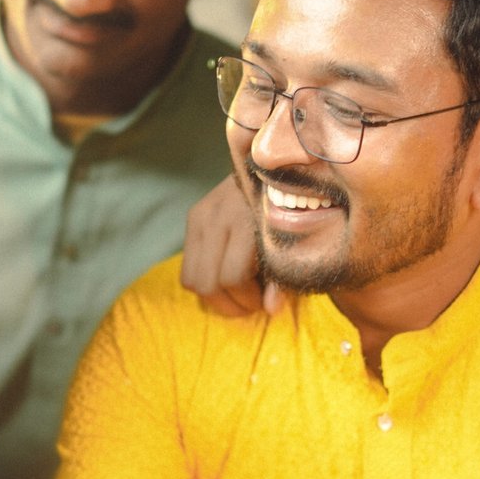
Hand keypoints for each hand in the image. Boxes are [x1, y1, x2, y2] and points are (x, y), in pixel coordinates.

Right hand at [180, 174, 285, 317]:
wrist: (276, 168)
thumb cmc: (292, 214)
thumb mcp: (292, 247)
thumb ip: (282, 279)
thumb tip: (271, 310)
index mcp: (248, 221)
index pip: (232, 277)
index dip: (248, 300)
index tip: (263, 302)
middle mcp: (219, 215)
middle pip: (208, 283)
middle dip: (230, 304)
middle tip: (249, 303)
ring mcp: (203, 214)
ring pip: (192, 279)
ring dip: (214, 297)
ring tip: (236, 294)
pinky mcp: (194, 215)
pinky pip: (187, 267)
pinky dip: (204, 280)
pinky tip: (224, 277)